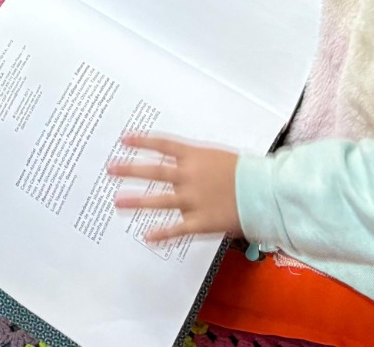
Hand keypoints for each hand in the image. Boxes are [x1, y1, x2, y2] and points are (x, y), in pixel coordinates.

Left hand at [108, 134, 241, 243]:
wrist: (263, 192)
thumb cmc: (244, 171)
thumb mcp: (218, 156)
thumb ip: (198, 160)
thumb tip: (181, 161)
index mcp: (195, 156)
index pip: (162, 145)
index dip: (142, 141)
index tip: (124, 139)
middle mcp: (189, 176)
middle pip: (154, 171)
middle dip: (130, 169)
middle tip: (110, 168)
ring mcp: (192, 200)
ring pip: (159, 200)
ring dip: (136, 201)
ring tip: (117, 201)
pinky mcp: (200, 221)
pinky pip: (177, 229)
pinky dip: (161, 233)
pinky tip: (147, 235)